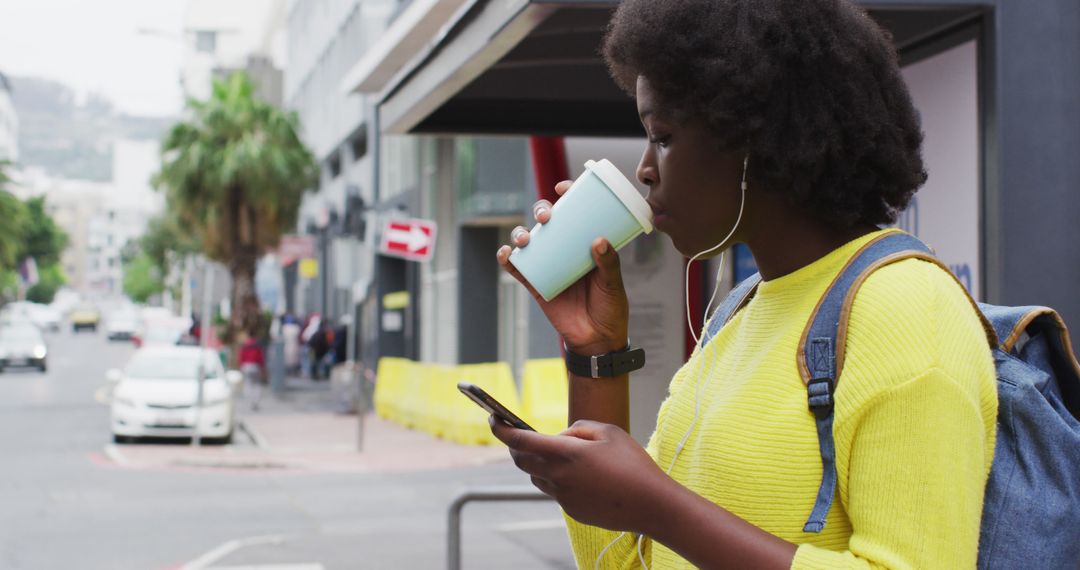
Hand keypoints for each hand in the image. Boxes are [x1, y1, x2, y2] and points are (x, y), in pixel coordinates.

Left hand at [490, 416, 671, 534]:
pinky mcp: (572, 510)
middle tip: (518, 435)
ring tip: (552, 453)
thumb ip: (577, 429)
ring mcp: (563, 497)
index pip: (520, 440)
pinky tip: (577, 475)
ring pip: (537, 477)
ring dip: (537, 464)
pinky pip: (555, 491)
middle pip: (522, 461)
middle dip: (516, 446)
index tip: (492, 419)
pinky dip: (557, 479)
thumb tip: (560, 437)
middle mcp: (558, 477)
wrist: (651, 504)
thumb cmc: (632, 464)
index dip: (502, 429)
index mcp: (565, 453)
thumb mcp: (607, 431)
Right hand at [496, 181, 628, 354]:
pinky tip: (506, 254)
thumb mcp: (614, 284)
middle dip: (541, 211)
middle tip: (546, 215)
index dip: (567, 196)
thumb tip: (598, 240)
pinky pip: (518, 269)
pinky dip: (508, 259)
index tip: (563, 187)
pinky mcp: (536, 285)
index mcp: (585, 245)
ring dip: (521, 233)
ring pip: (530, 241)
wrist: (597, 341)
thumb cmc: (611, 309)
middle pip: (548, 223)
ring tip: (525, 238)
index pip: (575, 214)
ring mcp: (549, 266)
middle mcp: (565, 251)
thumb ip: (608, 263)